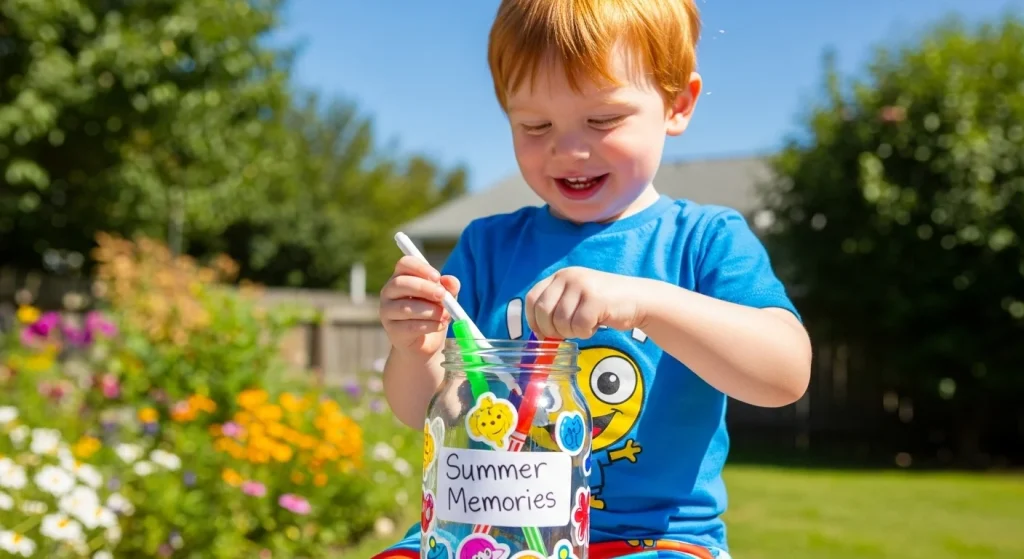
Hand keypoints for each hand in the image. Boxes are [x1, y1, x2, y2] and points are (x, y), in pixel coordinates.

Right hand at [378, 256, 459, 356]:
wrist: (425, 344)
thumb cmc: (433, 313)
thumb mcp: (444, 298)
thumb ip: (449, 288)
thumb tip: (451, 281)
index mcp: (401, 277)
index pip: (404, 264)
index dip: (421, 268)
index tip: (437, 277)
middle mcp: (389, 292)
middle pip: (401, 283)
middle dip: (425, 288)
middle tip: (442, 296)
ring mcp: (387, 311)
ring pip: (406, 307)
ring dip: (430, 311)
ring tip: (445, 316)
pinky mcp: (392, 330)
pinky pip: (410, 326)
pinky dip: (429, 325)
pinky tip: (439, 326)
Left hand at [525, 266, 645, 339]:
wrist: (637, 299)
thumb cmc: (604, 304)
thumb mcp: (576, 298)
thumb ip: (556, 308)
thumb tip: (537, 333)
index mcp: (561, 276)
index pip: (533, 298)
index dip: (533, 319)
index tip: (541, 332)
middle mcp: (569, 277)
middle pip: (543, 311)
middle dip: (551, 330)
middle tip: (565, 333)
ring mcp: (582, 286)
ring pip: (561, 321)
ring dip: (571, 332)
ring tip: (585, 326)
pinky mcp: (595, 300)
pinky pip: (579, 327)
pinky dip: (585, 333)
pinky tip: (595, 326)